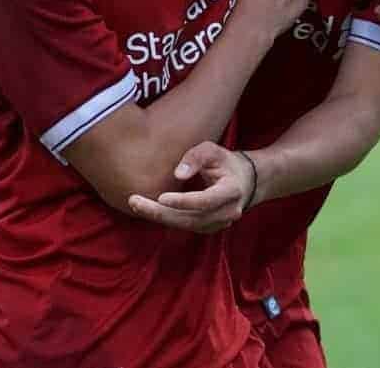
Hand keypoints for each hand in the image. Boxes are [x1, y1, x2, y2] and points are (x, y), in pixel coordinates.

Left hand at [128, 141, 255, 232]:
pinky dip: (166, 218)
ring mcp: (219, 223)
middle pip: (191, 218)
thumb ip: (196, 157)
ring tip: (135, 204)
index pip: (206, 201)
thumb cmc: (225, 162)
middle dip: (160, 212)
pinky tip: (148, 209)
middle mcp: (227, 212)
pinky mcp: (209, 228)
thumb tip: (177, 175)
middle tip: (134, 202)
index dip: (183, 201)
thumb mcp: (213, 151)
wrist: (244, 181)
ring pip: (185, 225)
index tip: (161, 197)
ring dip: (159, 216)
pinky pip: (185, 225)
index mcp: (231, 191)